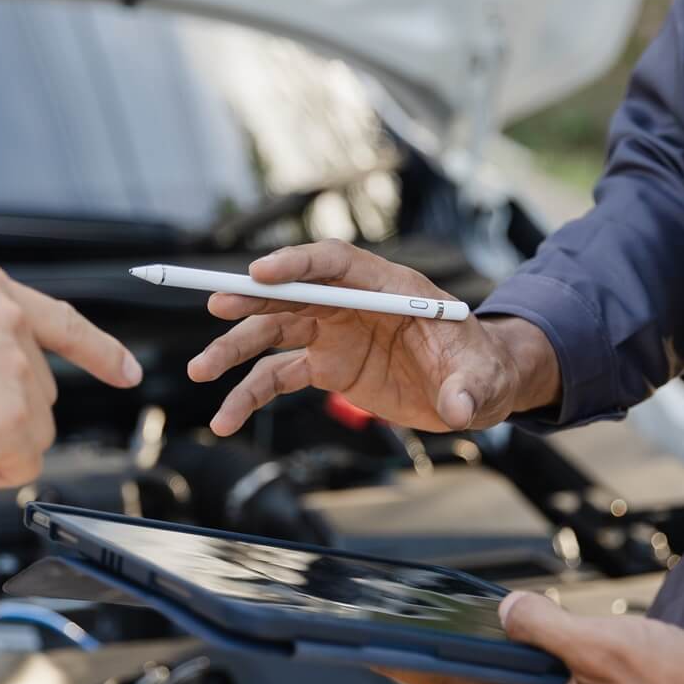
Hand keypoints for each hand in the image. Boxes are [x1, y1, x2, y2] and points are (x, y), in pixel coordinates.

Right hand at [186, 241, 559, 434]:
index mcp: (388, 288)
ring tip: (200, 370)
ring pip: (272, 333)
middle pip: (292, 293)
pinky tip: (226, 420)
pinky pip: (277, 377)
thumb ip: (468, 388)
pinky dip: (248, 396)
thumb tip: (457, 407)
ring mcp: (334, 333)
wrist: (473, 387)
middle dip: (252, 298)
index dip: (298, 264)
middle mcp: (352, 304)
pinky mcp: (326, 367)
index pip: (335, 263)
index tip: (261, 273)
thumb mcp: (482, 379)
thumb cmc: (481, 368)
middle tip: (216, 305)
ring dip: (235, 350)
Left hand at [381, 592, 683, 683]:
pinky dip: (549, 674)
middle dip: (470, 656)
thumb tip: (506, 611)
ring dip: (519, 662)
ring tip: (503, 621)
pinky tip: (553, 644)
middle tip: (435, 617)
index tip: (381, 651)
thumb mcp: (609, 648)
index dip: (420, 668)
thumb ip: (546, 628)